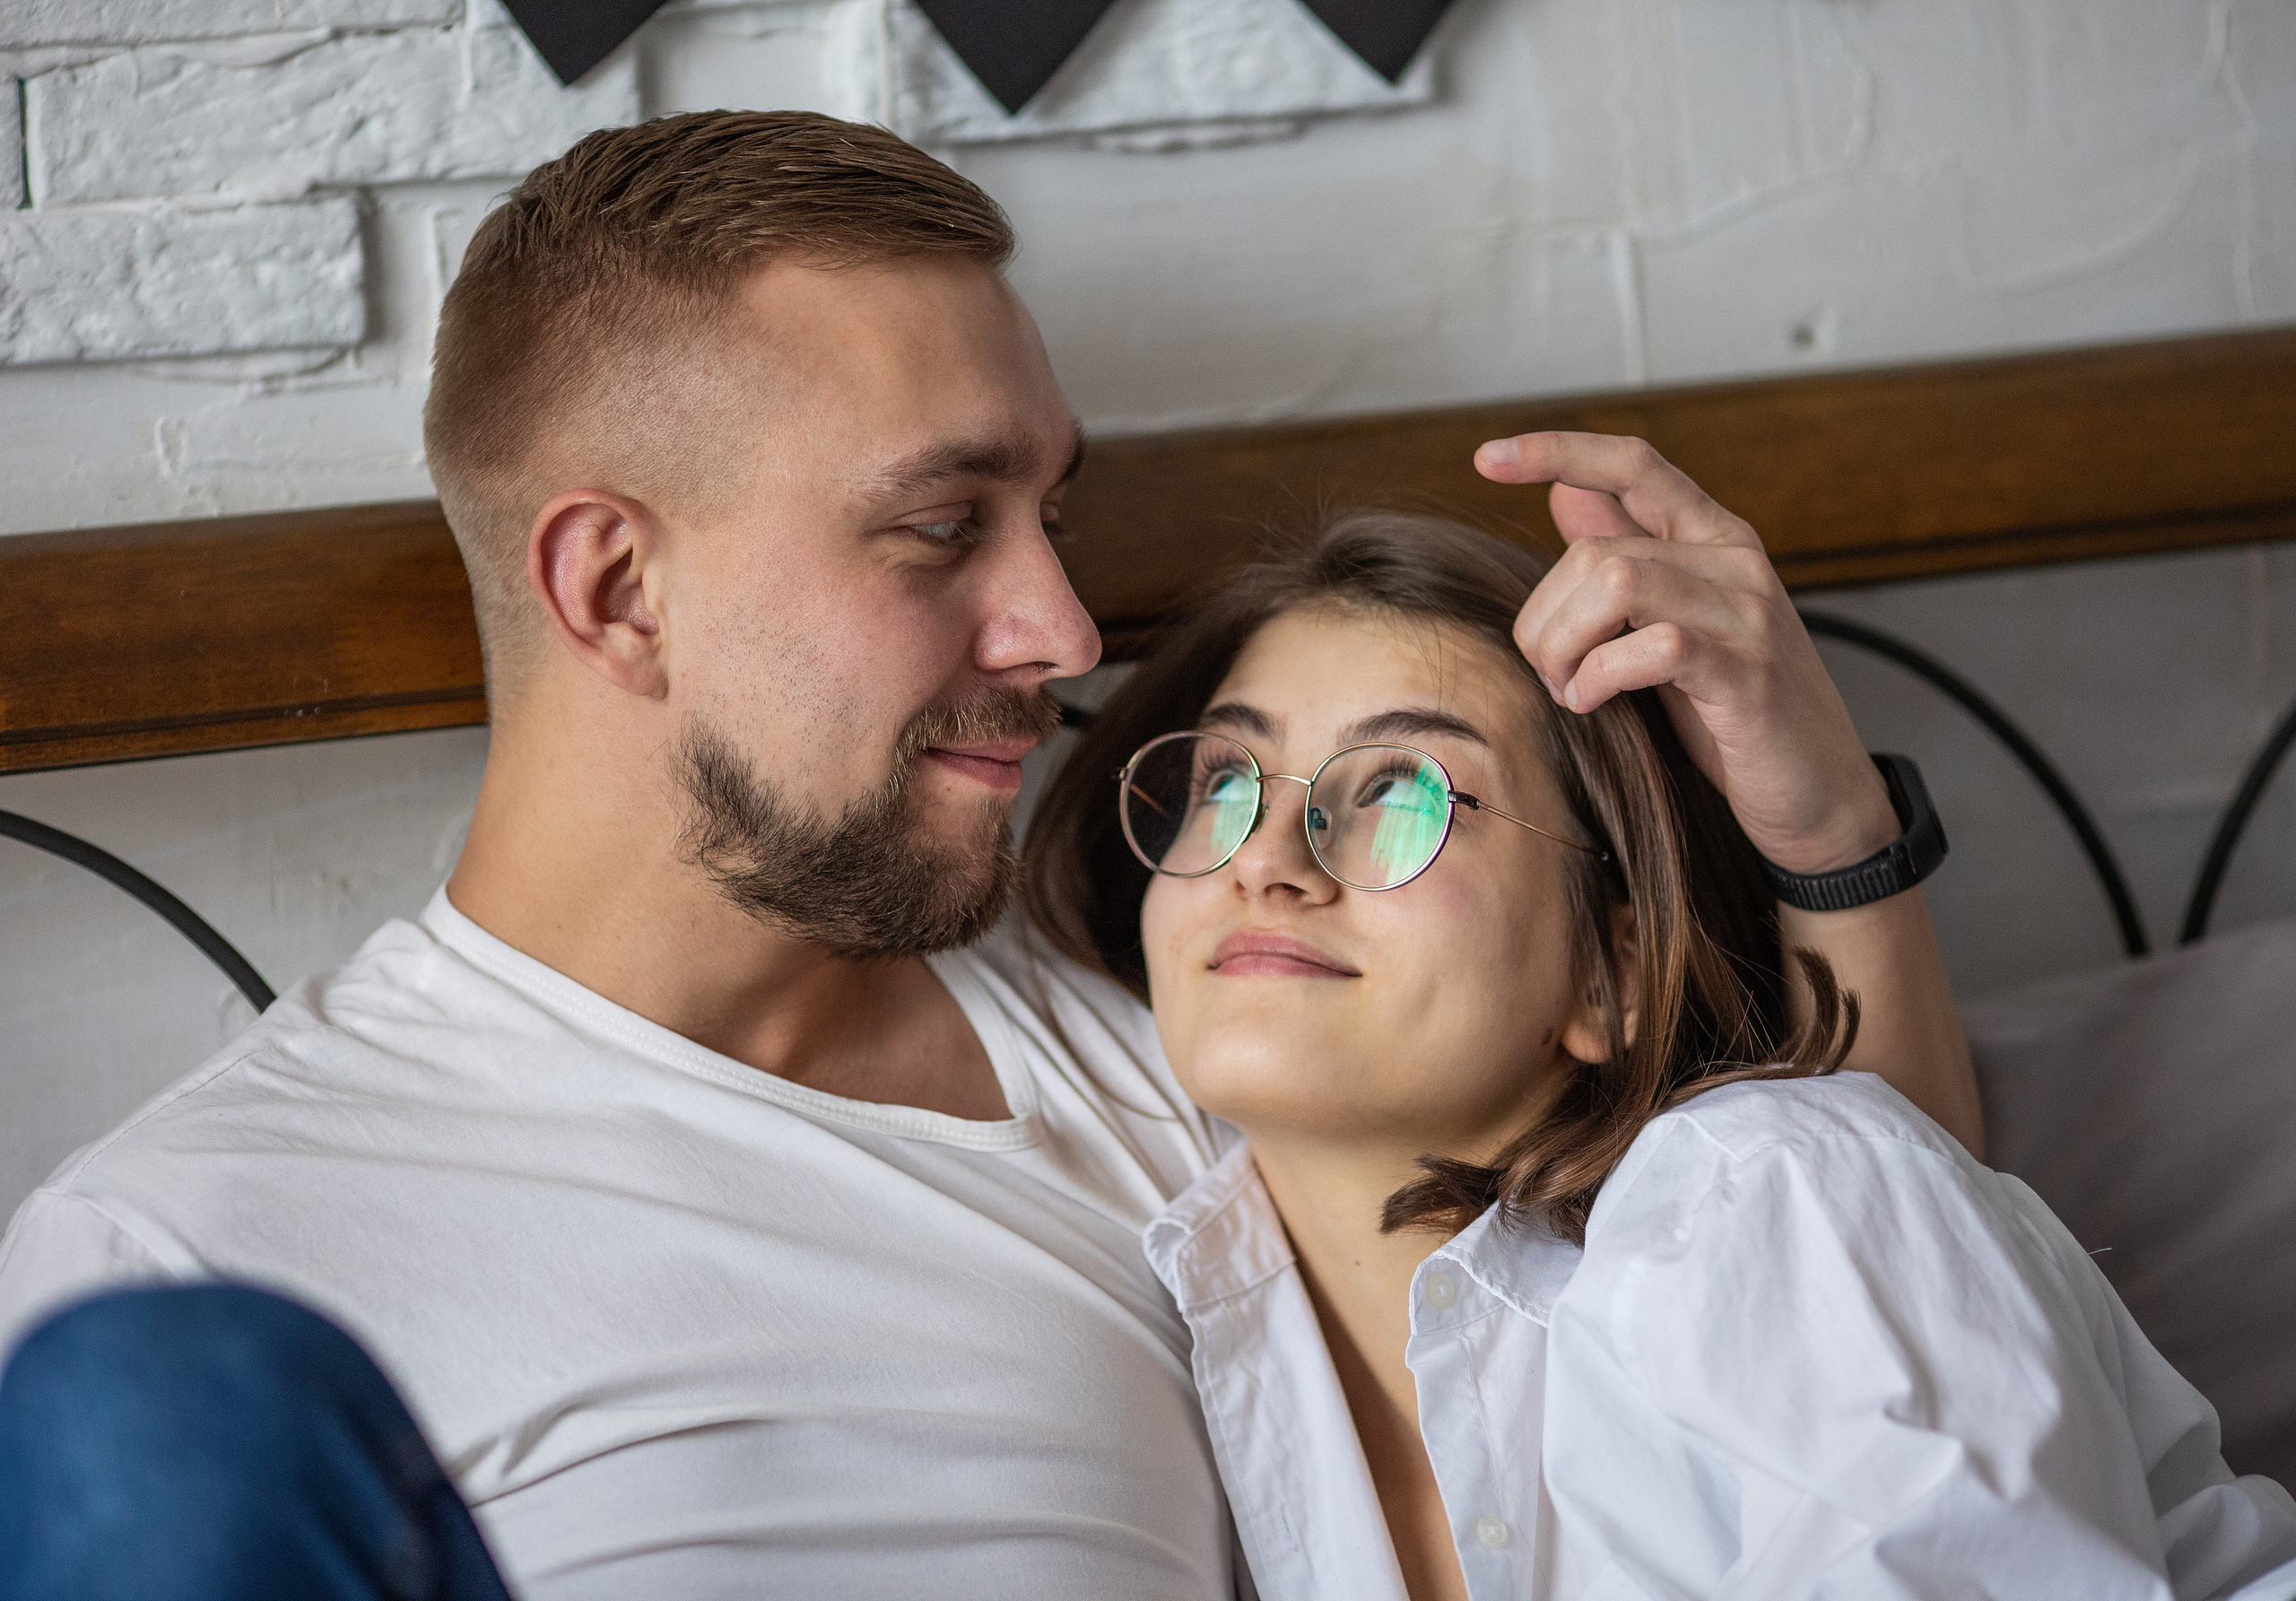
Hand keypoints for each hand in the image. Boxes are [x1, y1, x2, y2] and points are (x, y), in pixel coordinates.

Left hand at [1477, 430, 1895, 874]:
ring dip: (1565, 645)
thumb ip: (1628, 555)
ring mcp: (1746, 614)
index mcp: (1714, 539)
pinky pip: (1651, 644)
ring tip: (1573, 690)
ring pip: (1615, 580)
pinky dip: (1601, 675)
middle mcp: (1735, 561)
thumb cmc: (1736, 713)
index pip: (1634, 464)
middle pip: (1595, 549)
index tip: (1487, 458)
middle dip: (1544, 619)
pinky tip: (1594, 703)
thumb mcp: (1672, 624)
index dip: (1558, 451)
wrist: (1822, 796)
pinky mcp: (1746, 674)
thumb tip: (1565, 495)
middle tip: (1553, 675)